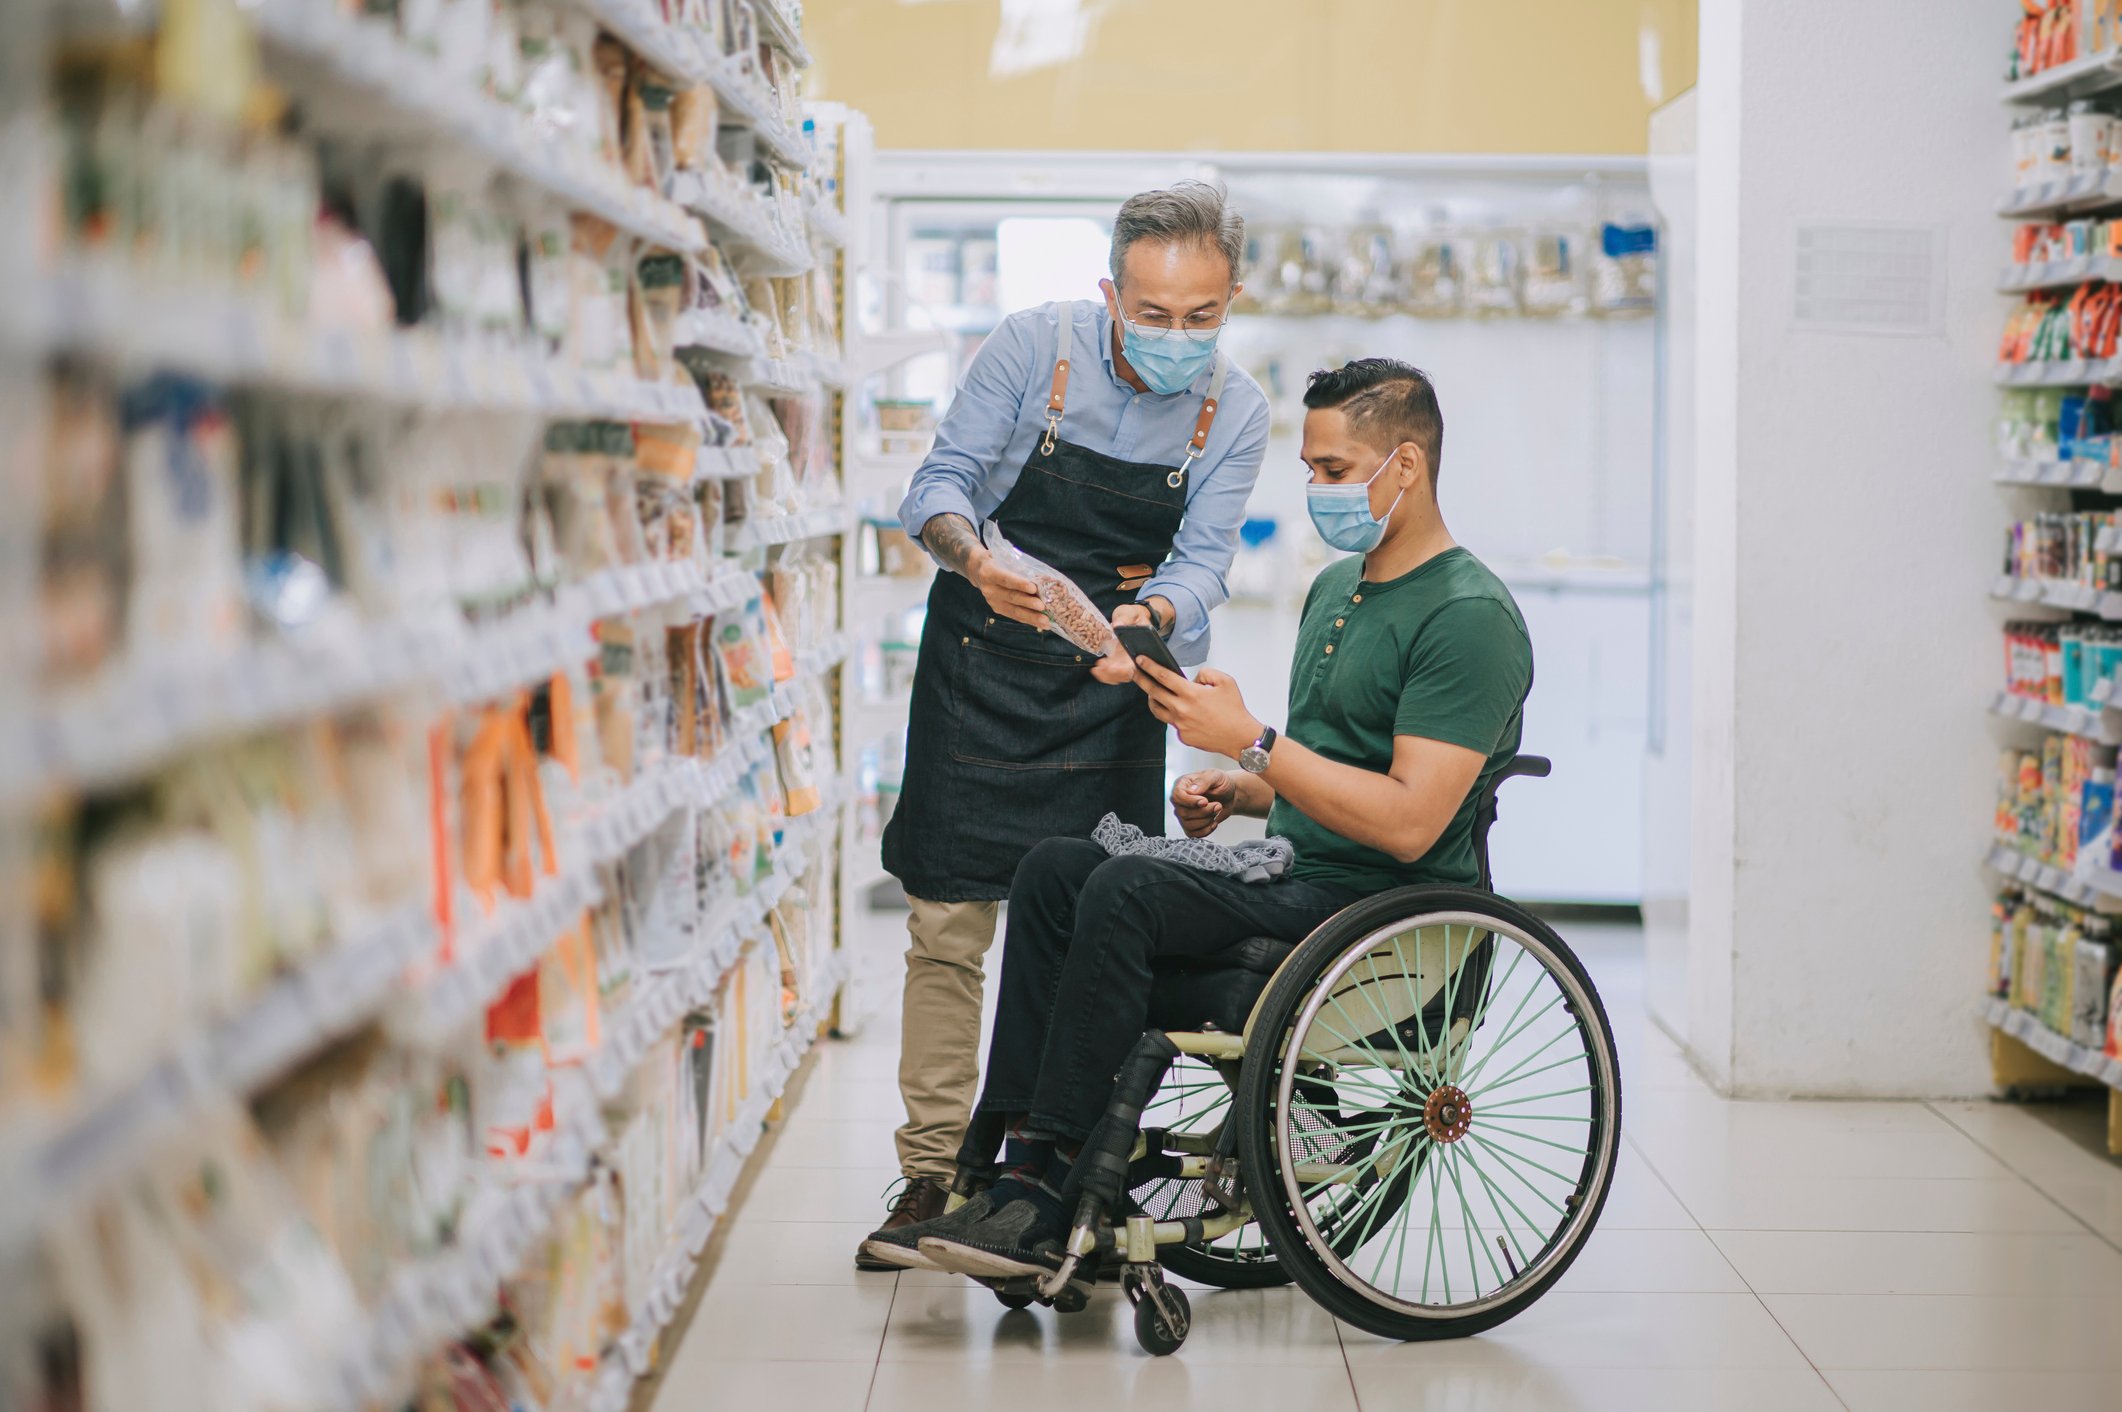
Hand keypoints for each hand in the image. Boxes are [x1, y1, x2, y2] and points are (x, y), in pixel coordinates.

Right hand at [968, 547, 1046, 629]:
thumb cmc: (996, 560)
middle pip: (1011, 597)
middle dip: (1028, 603)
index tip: (1033, 588)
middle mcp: (989, 589)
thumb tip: (1042, 576)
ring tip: (1045, 621)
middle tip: (1043, 606)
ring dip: (1031, 617)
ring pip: (1013, 610)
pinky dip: (1028, 620)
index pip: (1005, 579)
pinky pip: (1014, 615)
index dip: (1019, 584)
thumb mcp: (1002, 556)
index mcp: (989, 573)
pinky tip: (1041, 624)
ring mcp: (992, 601)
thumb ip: (1016, 564)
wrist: (977, 570)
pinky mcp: (997, 609)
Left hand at [1092, 603, 1150, 683]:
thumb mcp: (1131, 614)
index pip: (1137, 665)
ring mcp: (1127, 661)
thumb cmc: (1134, 616)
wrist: (1133, 619)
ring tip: (1097, 669)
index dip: (1124, 670)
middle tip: (1100, 668)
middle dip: (1112, 675)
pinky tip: (1097, 668)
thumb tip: (1117, 625)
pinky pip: (1113, 673)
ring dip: (1106, 676)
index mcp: (1144, 649)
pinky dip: (1104, 673)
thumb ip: (1125, 619)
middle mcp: (1137, 658)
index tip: (1112, 667)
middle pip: (1127, 674)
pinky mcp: (1119, 661)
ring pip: (1119, 676)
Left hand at [1135, 662, 1261, 758]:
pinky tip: (1178, 710)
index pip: (1163, 676)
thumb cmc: (1234, 710)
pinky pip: (1172, 722)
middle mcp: (1182, 710)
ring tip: (1152, 692)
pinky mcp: (1183, 736)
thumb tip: (1192, 679)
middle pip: (1153, 692)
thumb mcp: (1225, 681)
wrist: (1240, 737)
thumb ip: (1205, 673)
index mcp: (1191, 694)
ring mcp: (1180, 725)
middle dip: (1141, 680)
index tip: (1140, 660)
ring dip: (1152, 699)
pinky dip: (1173, 714)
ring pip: (1157, 710)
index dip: (1149, 666)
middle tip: (1135, 672)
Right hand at [1172, 768, 1237, 837]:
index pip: (1177, 796)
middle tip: (1217, 805)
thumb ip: (1203, 782)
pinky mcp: (1189, 826)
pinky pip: (1193, 834)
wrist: (1229, 795)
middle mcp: (1179, 800)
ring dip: (1207, 820)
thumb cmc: (1220, 784)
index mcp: (1182, 785)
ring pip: (1189, 825)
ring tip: (1216, 810)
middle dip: (1204, 811)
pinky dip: (1206, 830)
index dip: (1191, 801)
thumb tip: (1191, 791)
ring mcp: (1183, 814)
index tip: (1205, 801)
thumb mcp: (1215, 776)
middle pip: (1184, 813)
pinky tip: (1213, 821)